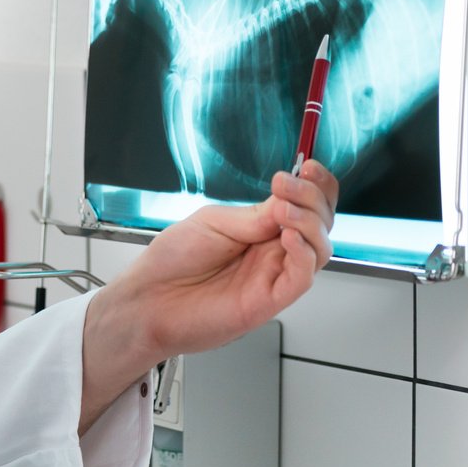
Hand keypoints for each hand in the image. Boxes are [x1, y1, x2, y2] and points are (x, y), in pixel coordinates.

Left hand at [78, 161, 337, 433]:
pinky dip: (303, 254)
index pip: (304, 205)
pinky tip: (287, 236)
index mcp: (260, 228)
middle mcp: (272, 251)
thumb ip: (255, 215)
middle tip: (288, 184)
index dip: (315, 185)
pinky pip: (302, 276)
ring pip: (319, 248)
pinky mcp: (270, 300)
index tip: (309, 166)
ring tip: (283, 209)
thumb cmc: (171, 261)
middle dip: (313, 198)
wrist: (148, 299)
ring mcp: (273, 275)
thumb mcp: (212, 222)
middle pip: (320, 223)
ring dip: (309, 222)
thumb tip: (289, 201)